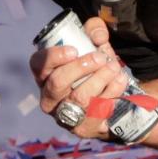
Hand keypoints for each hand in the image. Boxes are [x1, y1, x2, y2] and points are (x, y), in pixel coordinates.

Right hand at [29, 17, 129, 138]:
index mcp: (47, 74)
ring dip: (101, 78)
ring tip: (114, 67)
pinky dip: (113, 92)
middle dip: (81, 67)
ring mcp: (65, 115)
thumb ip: (95, 30)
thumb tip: (98, 36)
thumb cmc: (96, 66)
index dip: (52, 57)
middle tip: (101, 57)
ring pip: (79, 98)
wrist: (115, 94)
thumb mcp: (95, 44)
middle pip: (57, 83)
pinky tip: (120, 81)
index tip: (73, 50)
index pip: (38, 64)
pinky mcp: (83, 128)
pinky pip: (97, 111)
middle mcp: (50, 97)